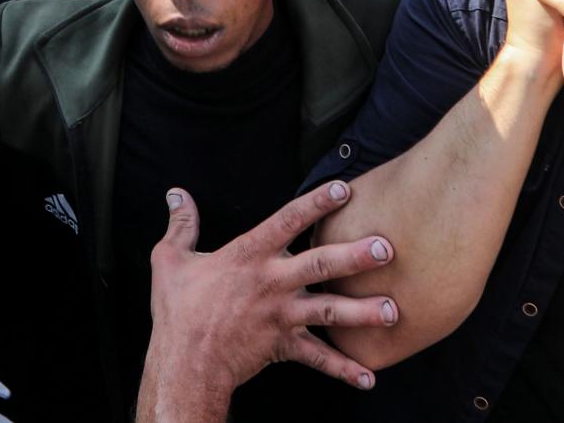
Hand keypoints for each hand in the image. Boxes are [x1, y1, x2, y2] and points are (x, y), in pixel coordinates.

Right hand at [139, 180, 396, 410]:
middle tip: (386, 248)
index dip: (316, 202)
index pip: (287, 220)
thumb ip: (181, 226)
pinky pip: (318, 358)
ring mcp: (282, 315)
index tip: (344, 188)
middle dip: (355, 255)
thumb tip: (175, 195)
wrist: (185, 362)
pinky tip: (369, 377)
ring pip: (330, 311)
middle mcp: (272, 282)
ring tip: (393, 310)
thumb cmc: (178, 312)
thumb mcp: (170, 261)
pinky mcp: (284, 346)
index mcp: (249, 256)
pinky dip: (344, 369)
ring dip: (363, 312)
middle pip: (320, 264)